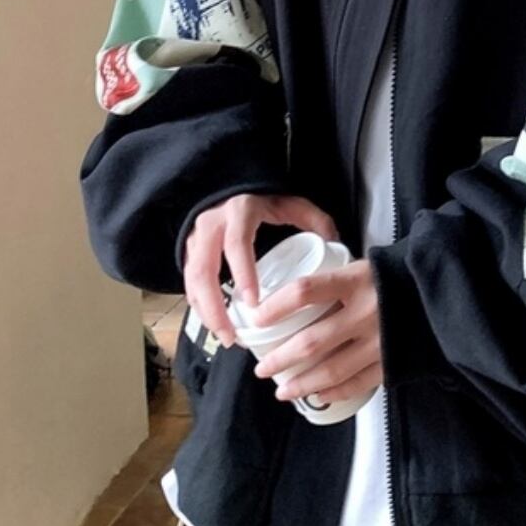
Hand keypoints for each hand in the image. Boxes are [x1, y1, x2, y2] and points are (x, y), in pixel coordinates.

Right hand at [182, 193, 337, 347]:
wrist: (227, 187)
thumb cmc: (260, 197)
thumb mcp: (289, 202)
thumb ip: (314, 219)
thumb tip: (336, 244)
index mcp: (238, 212)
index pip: (237, 245)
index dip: (244, 275)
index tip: (254, 304)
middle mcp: (211, 226)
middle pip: (204, 271)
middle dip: (215, 308)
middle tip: (233, 336)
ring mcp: (195, 240)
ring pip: (192, 281)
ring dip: (205, 313)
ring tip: (226, 338)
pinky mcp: (188, 252)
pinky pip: (189, 283)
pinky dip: (199, 307)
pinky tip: (215, 325)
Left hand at [249, 260, 382, 404]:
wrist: (443, 289)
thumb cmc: (395, 275)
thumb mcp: (363, 267)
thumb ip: (333, 282)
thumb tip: (287, 299)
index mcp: (355, 281)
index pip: (304, 292)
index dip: (275, 307)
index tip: (255, 317)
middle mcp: (365, 312)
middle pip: (310, 342)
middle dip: (280, 359)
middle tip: (261, 368)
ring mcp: (380, 340)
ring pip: (331, 370)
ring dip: (301, 383)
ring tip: (282, 389)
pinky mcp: (392, 360)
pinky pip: (358, 383)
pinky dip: (334, 392)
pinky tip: (317, 395)